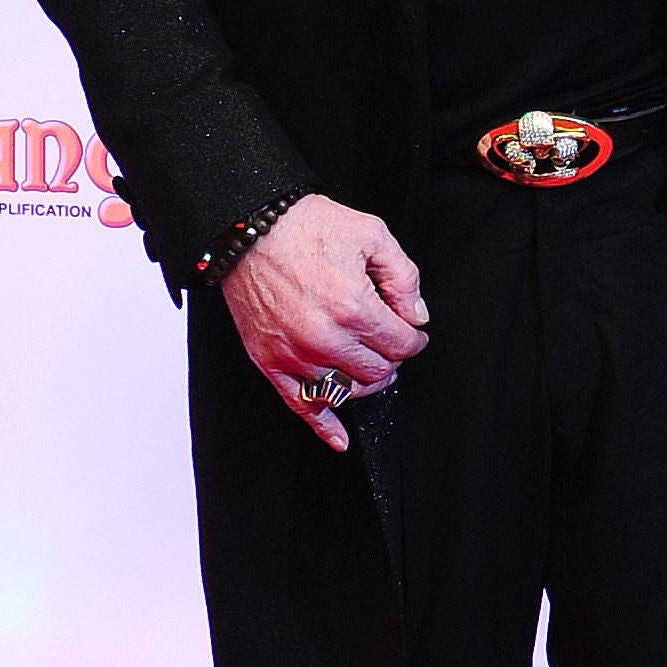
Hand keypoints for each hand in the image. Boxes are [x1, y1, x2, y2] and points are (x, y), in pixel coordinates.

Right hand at [220, 195, 429, 452]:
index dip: (414, 338)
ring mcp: (295, 354)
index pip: (402, 345)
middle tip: (389, 343)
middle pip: (379, 372)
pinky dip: (324, 425)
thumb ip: (404, 278)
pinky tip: (339, 439)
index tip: (411, 332)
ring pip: (347, 391)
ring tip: (368, 364)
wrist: (249, 229)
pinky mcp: (270, 362)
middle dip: (391, 359)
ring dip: (365, 382)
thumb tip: (417, 315)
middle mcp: (324, 338)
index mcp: (353, 307)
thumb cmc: (305, 227)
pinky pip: (301, 405)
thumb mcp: (372, 235)